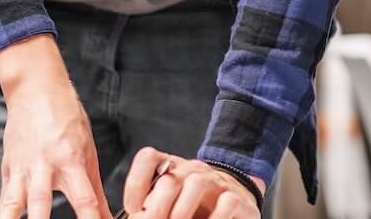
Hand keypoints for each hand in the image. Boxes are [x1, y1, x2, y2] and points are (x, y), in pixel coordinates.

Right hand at [0, 37, 111, 218]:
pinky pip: (4, 198)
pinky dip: (4, 215)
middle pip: (42, 203)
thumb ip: (95, 192)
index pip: (85, 200)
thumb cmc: (67, 120)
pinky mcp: (8, 168)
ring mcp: (23, 168)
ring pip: (12, 202)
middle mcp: (45, 166)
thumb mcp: (88, 152)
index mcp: (71, 161)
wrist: (37, 90)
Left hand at [122, 148, 259, 218]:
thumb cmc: (194, 207)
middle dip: (157, 207)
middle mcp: (192, 170)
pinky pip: (227, 203)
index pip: (148, 158)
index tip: (133, 209)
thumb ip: (153, 206)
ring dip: (181, 212)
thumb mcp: (170, 202)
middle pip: (170, 179)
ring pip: (196, 184)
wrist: (236, 203)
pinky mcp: (238, 199)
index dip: (136, 183)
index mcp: (171, 168)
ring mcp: (216, 182)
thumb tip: (136, 217)